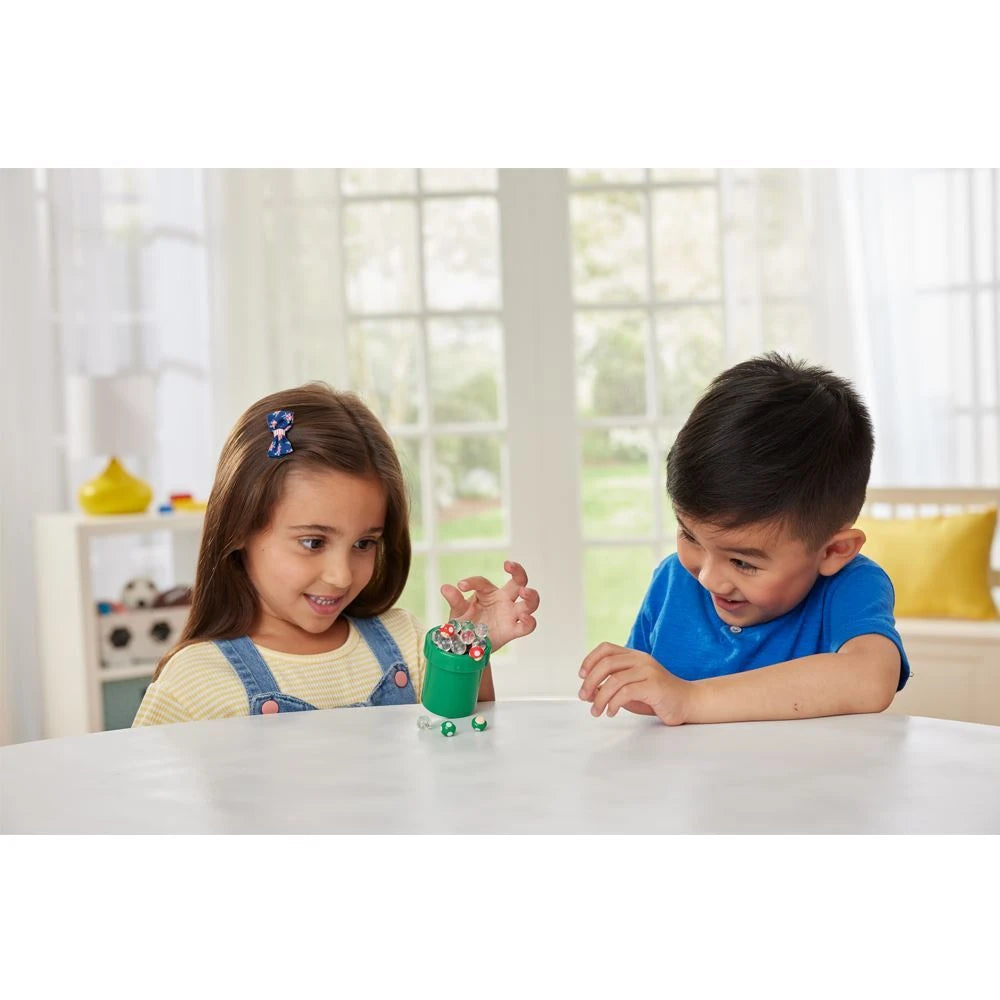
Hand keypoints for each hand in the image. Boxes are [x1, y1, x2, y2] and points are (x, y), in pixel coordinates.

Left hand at [439, 560, 538, 651]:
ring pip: (530, 602)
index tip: (461, 585)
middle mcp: (503, 600)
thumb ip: (455, 600)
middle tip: (510, 565)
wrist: (466, 648)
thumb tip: (445, 587)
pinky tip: (524, 617)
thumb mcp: (458, 612)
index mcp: (489, 592)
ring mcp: (510, 615)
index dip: (472, 582)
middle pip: (519, 581)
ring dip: (531, 595)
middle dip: (518, 571)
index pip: (483, 582)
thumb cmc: (464, 625)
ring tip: (524, 592)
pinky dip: (529, 621)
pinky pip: (527, 626)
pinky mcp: (512, 630)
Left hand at [578, 643, 692, 724]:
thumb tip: (587, 692)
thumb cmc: (656, 698)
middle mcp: (641, 659)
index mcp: (634, 656)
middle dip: (590, 681)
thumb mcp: (628, 691)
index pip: (606, 648)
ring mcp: (649, 671)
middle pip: (606, 663)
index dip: (589, 660)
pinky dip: (614, 703)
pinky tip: (611, 712)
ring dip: (600, 697)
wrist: (688, 703)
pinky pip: (627, 692)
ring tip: (596, 711)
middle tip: (584, 697)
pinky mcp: (655, 686)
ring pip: (614, 680)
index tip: (581, 677)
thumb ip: (609, 688)